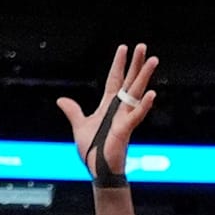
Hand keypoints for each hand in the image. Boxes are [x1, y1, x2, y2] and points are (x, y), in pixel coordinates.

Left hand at [56, 43, 158, 181]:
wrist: (96, 168)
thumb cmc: (91, 149)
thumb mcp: (79, 126)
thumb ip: (73, 111)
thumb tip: (61, 100)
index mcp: (108, 105)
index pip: (115, 79)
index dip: (119, 64)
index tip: (124, 47)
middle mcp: (119, 108)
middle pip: (129, 81)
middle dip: (136, 64)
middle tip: (143, 46)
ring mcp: (124, 117)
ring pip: (137, 93)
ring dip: (144, 76)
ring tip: (153, 60)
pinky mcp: (126, 129)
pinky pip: (137, 115)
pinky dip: (144, 105)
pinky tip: (152, 93)